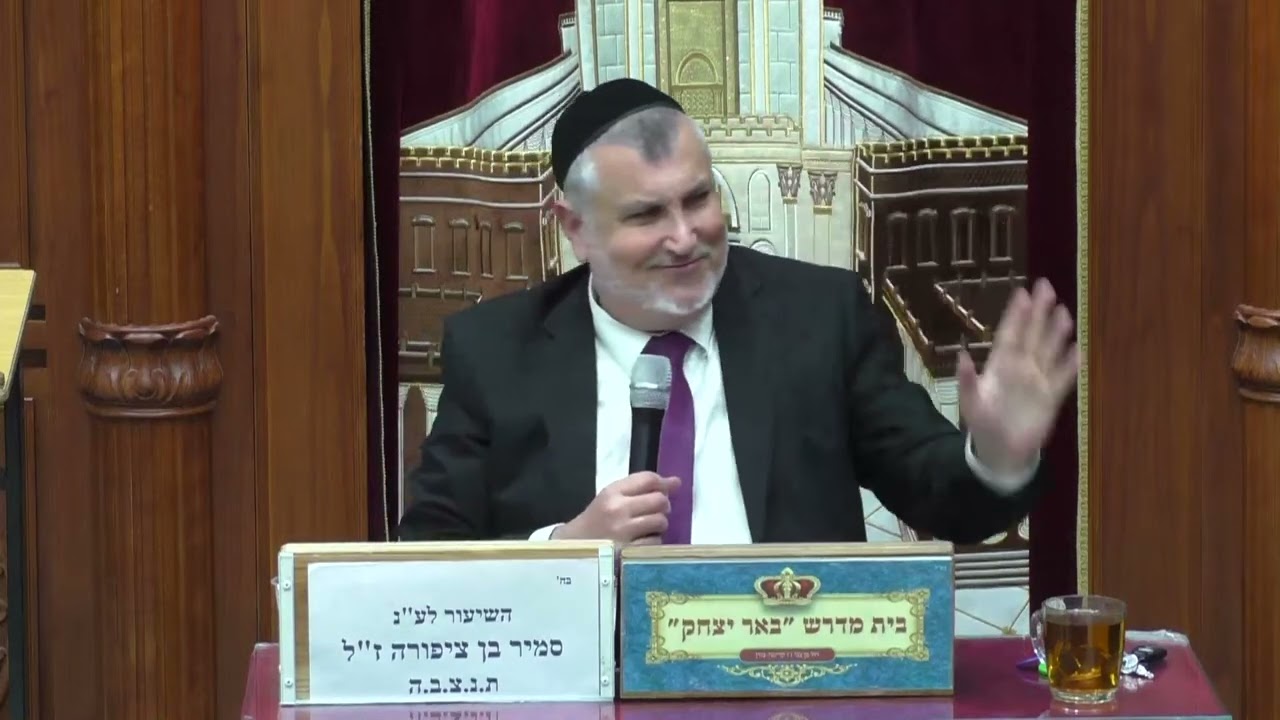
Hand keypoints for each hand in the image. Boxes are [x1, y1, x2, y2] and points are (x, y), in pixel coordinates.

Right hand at [551, 472, 679, 543]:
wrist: (574, 547)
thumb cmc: (597, 520)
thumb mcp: (611, 497)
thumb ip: (641, 488)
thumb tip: (677, 482)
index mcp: (612, 492)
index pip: (648, 479)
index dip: (663, 483)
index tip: (666, 490)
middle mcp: (618, 510)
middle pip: (659, 499)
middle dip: (663, 505)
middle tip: (655, 511)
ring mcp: (623, 532)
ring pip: (660, 521)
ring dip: (659, 524)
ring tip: (647, 527)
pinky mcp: (628, 552)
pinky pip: (656, 542)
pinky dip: (653, 542)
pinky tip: (642, 541)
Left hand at [958, 278, 1078, 472]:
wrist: (1001, 452)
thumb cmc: (983, 425)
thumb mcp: (970, 403)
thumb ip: (966, 380)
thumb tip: (961, 355)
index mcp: (1000, 367)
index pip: (1010, 335)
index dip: (1016, 315)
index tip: (1022, 293)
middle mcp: (1021, 368)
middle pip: (1032, 335)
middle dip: (1039, 313)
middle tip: (1046, 287)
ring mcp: (1038, 381)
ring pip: (1049, 351)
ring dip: (1056, 333)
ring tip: (1064, 312)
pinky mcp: (1051, 398)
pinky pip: (1063, 377)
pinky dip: (1070, 364)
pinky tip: (1079, 349)